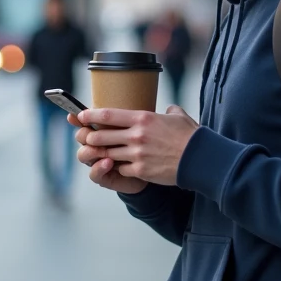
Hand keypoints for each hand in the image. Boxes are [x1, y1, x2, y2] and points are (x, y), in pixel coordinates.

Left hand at [72, 106, 198, 188]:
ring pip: (108, 153)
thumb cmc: (190, 136)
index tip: (81, 116)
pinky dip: (120, 167)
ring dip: (103, 154)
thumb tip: (168, 110)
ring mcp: (136, 154)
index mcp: (142, 118)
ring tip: (101, 153)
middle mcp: (136, 135)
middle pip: (101, 135)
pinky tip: (123, 166)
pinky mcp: (140, 170)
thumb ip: (168, 112)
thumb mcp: (178, 117)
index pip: (107, 114)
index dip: (90, 115)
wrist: (199, 159)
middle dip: (91, 137)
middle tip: (87, 137)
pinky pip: (121, 169)